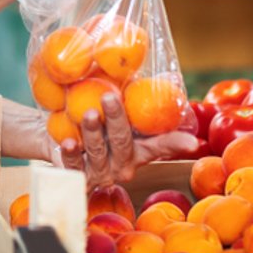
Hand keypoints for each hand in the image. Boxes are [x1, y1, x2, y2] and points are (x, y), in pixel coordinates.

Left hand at [53, 93, 197, 187]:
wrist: (60, 139)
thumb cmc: (96, 122)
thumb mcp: (116, 106)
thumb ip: (135, 92)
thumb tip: (168, 75)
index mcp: (138, 147)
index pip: (161, 145)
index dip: (177, 144)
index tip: (192, 143)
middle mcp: (123, 163)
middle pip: (123, 143)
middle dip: (117, 120)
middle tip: (110, 97)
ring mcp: (101, 173)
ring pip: (99, 154)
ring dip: (93, 133)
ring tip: (89, 114)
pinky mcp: (78, 177)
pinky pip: (75, 168)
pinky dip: (71, 155)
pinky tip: (68, 142)